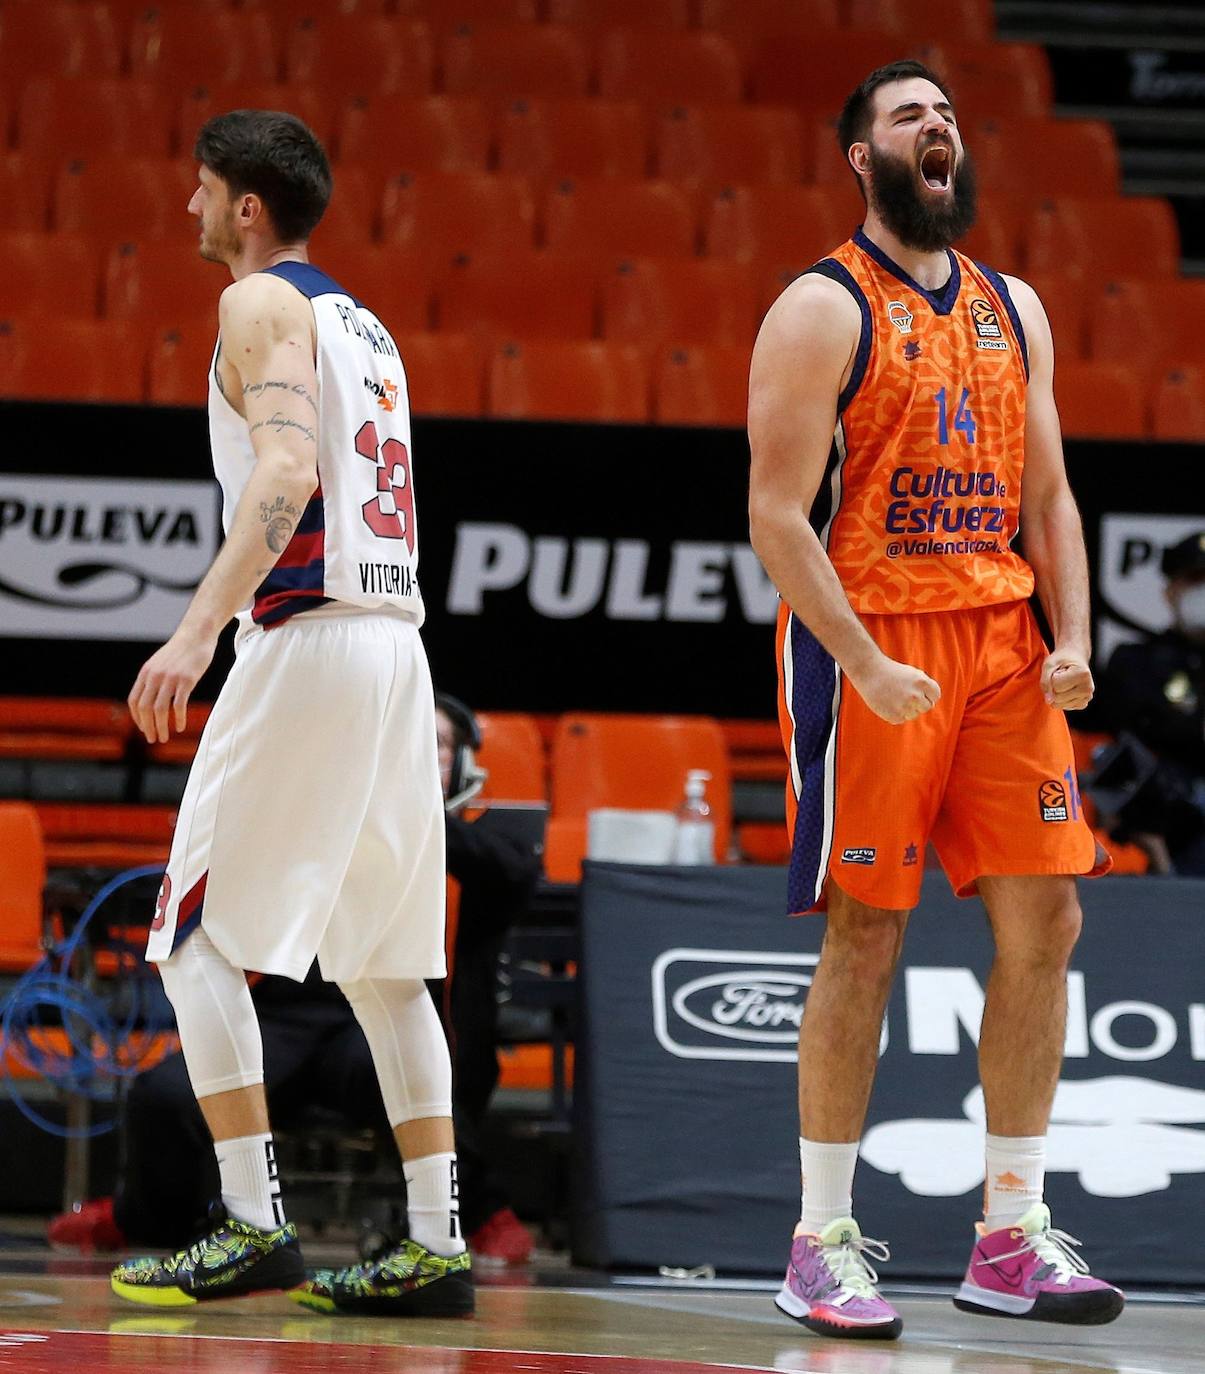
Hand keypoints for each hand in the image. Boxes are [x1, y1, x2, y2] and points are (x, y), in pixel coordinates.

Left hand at [128, 628, 215, 743]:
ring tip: (165, 737)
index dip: (137, 718)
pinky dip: (179, 718)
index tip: (144, 728)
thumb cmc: (181, 651)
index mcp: (146, 673)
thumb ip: (154, 679)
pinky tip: (181, 726)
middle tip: (154, 739)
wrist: (196, 634)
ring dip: (161, 727)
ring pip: (160, 709)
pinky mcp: (186, 680)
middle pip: (145, 708)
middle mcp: (154, 676)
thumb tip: (151, 698)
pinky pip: (179, 704)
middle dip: (147, 727)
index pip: (134, 701)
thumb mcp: (161, 663)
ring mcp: (170, 678)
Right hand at [850, 653, 941, 724]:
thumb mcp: (913, 674)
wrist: (868, 672)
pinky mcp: (894, 716)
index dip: (926, 693)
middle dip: (918, 702)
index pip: (935, 696)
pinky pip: (901, 719)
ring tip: (893, 696)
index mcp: (922, 682)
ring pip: (913, 714)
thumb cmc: (891, 672)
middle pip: (926, 706)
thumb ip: (925, 687)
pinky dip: (894, 713)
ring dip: (906, 708)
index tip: (916, 689)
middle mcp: (915, 696)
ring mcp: (905, 707)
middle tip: (904, 694)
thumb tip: (931, 703)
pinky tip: (887, 702)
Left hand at [1042, 648, 1093, 710]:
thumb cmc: (1061, 660)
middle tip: (1061, 676)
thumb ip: (1045, 681)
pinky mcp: (1083, 704)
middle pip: (1057, 697)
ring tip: (1064, 682)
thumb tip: (1048, 701)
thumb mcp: (1049, 664)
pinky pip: (1064, 707)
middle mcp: (1088, 687)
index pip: (1056, 685)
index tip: (1060, 670)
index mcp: (1082, 674)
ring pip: (1059, 704)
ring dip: (1056, 694)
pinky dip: (1061, 700)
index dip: (1052, 677)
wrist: (1075, 658)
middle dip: (1053, 687)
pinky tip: (1067, 689)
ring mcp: (1087, 697)